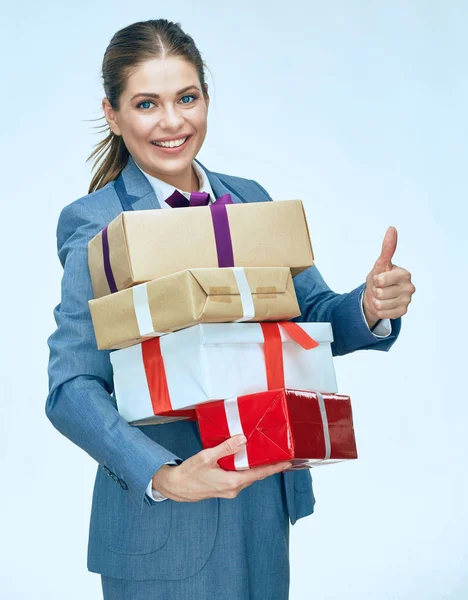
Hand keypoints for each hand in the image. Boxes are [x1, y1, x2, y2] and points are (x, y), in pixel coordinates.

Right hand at [151, 435, 291, 501]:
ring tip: (264, 453)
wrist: (176, 487)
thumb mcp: (207, 457)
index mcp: (233, 482)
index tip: (288, 462)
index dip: (275, 468)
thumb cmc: (190, 473)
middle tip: (279, 453)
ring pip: (247, 476)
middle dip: (267, 464)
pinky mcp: (224, 489)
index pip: (259, 474)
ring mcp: (229, 490)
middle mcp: (234, 489)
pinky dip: (245, 469)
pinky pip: (240, 478)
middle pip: (256, 475)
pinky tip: (244, 459)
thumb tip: (243, 439)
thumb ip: (226, 448)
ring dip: (255, 466)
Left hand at [363, 226, 415, 327]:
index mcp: (405, 274)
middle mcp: (410, 287)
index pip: (381, 280)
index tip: (379, 279)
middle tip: (379, 289)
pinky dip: (380, 310)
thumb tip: (392, 228)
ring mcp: (407, 301)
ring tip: (381, 297)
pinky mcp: (403, 312)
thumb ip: (387, 248)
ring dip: (376, 301)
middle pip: (379, 293)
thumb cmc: (379, 278)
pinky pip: (384, 314)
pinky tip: (384, 305)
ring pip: (380, 304)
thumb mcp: (380, 264)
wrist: (377, 296)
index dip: (375, 280)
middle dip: (375, 291)